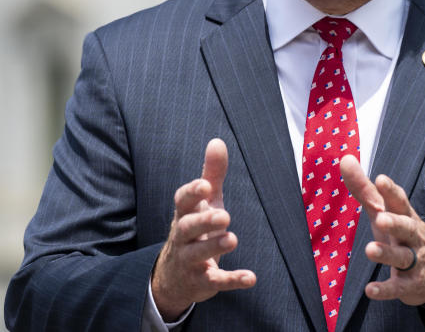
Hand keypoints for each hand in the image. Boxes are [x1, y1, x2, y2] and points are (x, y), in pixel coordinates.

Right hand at [151, 139, 256, 320]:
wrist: (174, 277)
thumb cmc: (195, 230)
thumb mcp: (204, 202)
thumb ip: (211, 174)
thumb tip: (217, 141)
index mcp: (184, 214)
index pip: (182, 202)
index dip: (192, 193)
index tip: (205, 185)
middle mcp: (183, 238)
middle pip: (187, 228)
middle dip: (204, 221)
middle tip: (224, 216)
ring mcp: (190, 261)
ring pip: (197, 254)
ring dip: (214, 247)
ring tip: (232, 239)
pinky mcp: (202, 282)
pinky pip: (216, 281)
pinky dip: (232, 280)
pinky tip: (250, 278)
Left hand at [339, 155, 424, 311]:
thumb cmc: (403, 234)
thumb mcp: (385, 211)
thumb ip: (364, 188)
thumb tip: (345, 159)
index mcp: (404, 215)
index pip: (399, 201)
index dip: (390, 191)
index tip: (381, 179)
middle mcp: (411, 237)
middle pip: (406, 227)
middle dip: (395, 222)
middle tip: (381, 218)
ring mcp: (413, 261)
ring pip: (402, 257)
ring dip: (387, 254)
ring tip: (370, 251)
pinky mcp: (410, 284)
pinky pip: (398, 287)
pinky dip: (385, 289)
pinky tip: (371, 290)